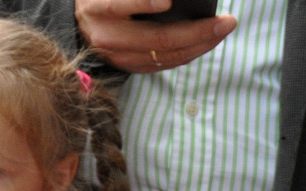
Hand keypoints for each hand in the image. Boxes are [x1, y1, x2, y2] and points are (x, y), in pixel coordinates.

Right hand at [75, 0, 235, 72]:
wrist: (77, 26)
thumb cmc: (100, 0)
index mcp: (99, 8)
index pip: (122, 4)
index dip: (145, 2)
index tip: (167, 0)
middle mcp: (109, 37)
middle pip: (159, 38)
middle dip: (199, 31)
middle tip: (227, 21)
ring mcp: (121, 57)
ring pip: (168, 56)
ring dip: (202, 44)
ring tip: (224, 29)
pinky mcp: (132, 68)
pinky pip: (168, 63)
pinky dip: (191, 52)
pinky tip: (208, 41)